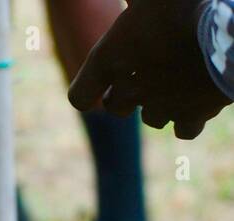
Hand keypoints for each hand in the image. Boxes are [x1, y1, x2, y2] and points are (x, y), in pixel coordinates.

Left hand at [68, 0, 231, 138]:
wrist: (229, 28)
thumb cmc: (185, 3)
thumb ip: (131, 1)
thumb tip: (126, 0)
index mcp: (109, 60)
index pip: (80, 96)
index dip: (89, 91)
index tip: (99, 85)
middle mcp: (129, 90)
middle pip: (116, 107)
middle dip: (125, 94)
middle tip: (145, 74)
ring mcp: (162, 106)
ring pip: (152, 118)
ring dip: (159, 104)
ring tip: (175, 82)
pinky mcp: (194, 115)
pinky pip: (185, 130)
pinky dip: (189, 119)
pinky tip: (197, 99)